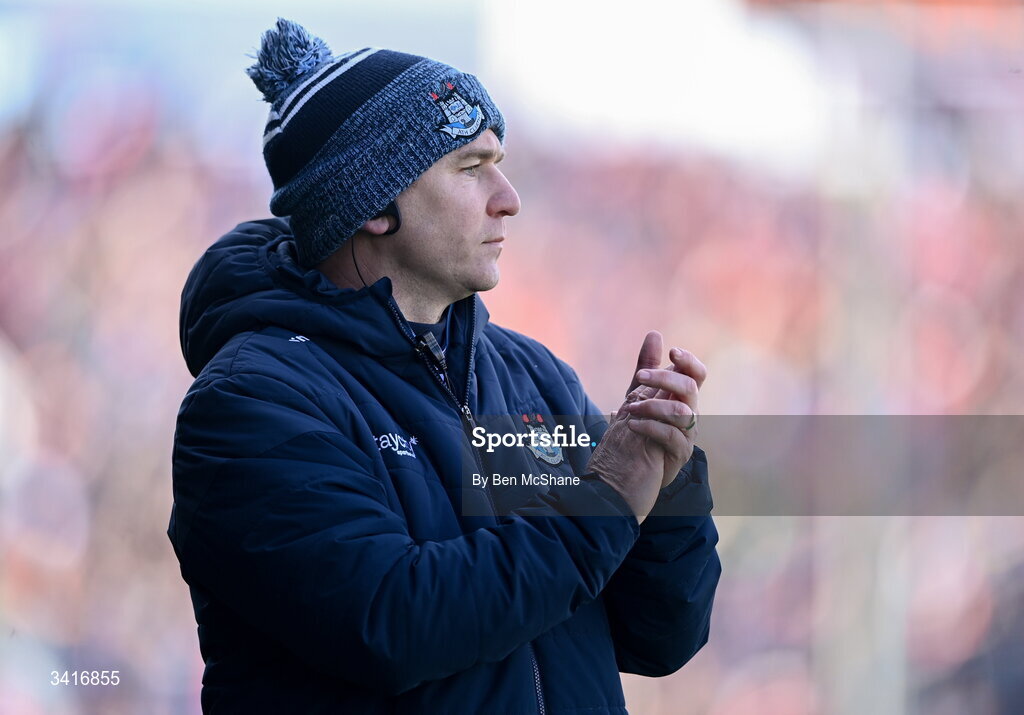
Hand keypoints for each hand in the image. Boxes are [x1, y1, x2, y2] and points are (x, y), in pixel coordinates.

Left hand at [621, 331, 705, 485]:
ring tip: (628, 409)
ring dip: (652, 406)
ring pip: (681, 411)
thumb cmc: (640, 426)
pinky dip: (649, 427)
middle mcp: (690, 412)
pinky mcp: (680, 453)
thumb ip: (647, 365)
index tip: (672, 352)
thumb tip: (655, 333)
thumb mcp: (639, 393)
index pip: (697, 374)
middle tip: (640, 377)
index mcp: (683, 396)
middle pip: (689, 388)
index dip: (689, 361)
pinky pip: (671, 435)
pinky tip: (631, 425)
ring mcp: (687, 433)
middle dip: (664, 378)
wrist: (631, 466)